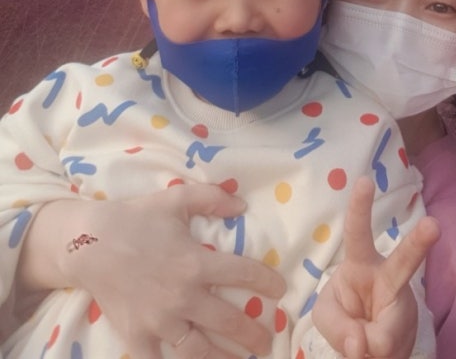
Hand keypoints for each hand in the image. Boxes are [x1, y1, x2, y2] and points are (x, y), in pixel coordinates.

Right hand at [23, 185, 285, 358]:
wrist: (88, 243)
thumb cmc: (135, 218)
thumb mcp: (176, 198)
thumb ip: (212, 198)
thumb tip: (242, 204)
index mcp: (196, 262)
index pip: (243, 274)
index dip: (266, 282)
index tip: (281, 290)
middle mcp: (183, 296)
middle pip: (229, 321)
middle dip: (254, 334)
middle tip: (268, 340)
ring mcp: (160, 321)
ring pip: (200, 350)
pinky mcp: (138, 336)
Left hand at [312, 177, 439, 358]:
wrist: (372, 349)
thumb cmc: (346, 319)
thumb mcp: (327, 317)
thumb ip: (338, 325)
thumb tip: (361, 343)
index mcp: (359, 265)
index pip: (357, 232)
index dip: (360, 207)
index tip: (365, 180)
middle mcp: (387, 279)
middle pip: (404, 260)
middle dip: (419, 242)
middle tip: (434, 225)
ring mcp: (402, 308)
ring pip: (397, 322)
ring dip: (384, 339)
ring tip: (371, 349)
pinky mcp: (408, 332)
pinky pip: (387, 348)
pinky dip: (373, 355)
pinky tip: (372, 352)